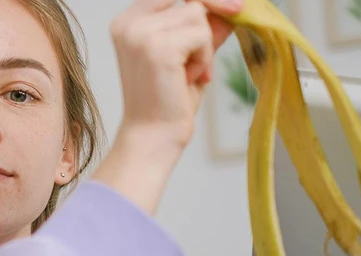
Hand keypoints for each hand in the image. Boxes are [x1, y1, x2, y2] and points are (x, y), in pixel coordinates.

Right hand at [92, 0, 239, 214]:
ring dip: (204, 46)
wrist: (154, 136)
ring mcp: (140, 33)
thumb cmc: (168, 100)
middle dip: (210, 19)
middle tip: (229, 26)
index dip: (204, 0)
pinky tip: (189, 78)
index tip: (232, 6)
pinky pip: (201, 34)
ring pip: (198, 15)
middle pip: (190, 1)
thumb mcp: (190, 54)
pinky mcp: (158, 47)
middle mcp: (129, 23)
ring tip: (189, 73)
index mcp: (128, 22)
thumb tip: (232, 5)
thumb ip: (205, 27)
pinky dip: (204, 57)